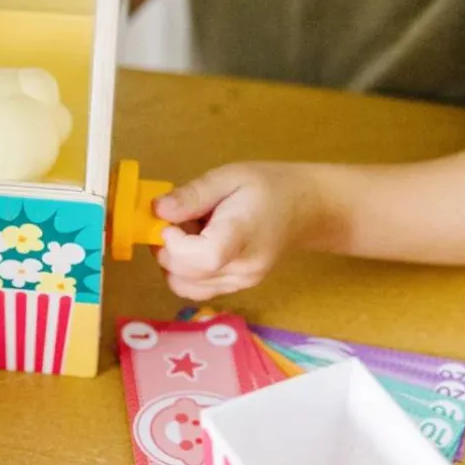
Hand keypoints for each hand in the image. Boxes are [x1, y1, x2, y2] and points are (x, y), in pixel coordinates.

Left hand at [153, 162, 327, 300]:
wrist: (305, 208)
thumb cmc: (268, 186)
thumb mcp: (228, 177)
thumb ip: (192, 195)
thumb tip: (158, 210)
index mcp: (243, 236)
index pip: (203, 257)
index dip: (175, 242)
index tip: (170, 220)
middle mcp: (243, 269)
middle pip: (186, 275)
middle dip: (166, 248)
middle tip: (177, 219)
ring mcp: (240, 283)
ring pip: (184, 286)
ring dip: (173, 260)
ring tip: (189, 232)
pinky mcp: (236, 287)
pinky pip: (196, 288)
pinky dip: (184, 270)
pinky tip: (196, 245)